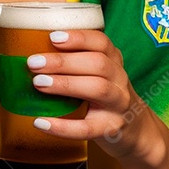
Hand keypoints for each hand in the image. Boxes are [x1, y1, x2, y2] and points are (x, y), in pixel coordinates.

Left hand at [25, 29, 164, 164]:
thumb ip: (76, 62)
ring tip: (38, 83)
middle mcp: (119, 80)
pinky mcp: (111, 129)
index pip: (102, 43)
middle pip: (98, 64)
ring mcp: (118, 105)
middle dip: (63, 61)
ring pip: (98, 89)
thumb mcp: (99, 73)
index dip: (79, 38)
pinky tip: (40, 122)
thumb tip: (31, 53)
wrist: (137, 131)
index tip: (53, 37)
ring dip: (65, 84)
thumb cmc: (106, 96)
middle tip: (34, 63)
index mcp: (114, 61)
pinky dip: (62, 126)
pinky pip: (86, 128)